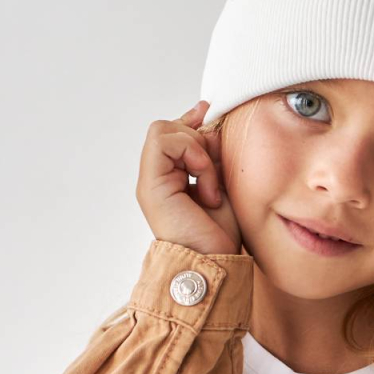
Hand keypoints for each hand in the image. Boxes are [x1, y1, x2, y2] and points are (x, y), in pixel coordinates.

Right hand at [136, 101, 241, 255]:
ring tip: (211, 183)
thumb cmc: (219, 235)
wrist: (214, 263)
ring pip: (163, 130)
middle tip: (213, 169)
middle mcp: (157, 176)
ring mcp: (151, 180)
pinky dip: (192, 156)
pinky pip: (165, 143)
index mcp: (171, 177)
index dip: (190, 119)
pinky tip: (206, 186)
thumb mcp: (222, 184)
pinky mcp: (150, 185)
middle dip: (196, 136)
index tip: (208, 110)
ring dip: (195, 149)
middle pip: (166, 126)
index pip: (174, 134)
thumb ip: (213, 156)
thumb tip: (211, 125)